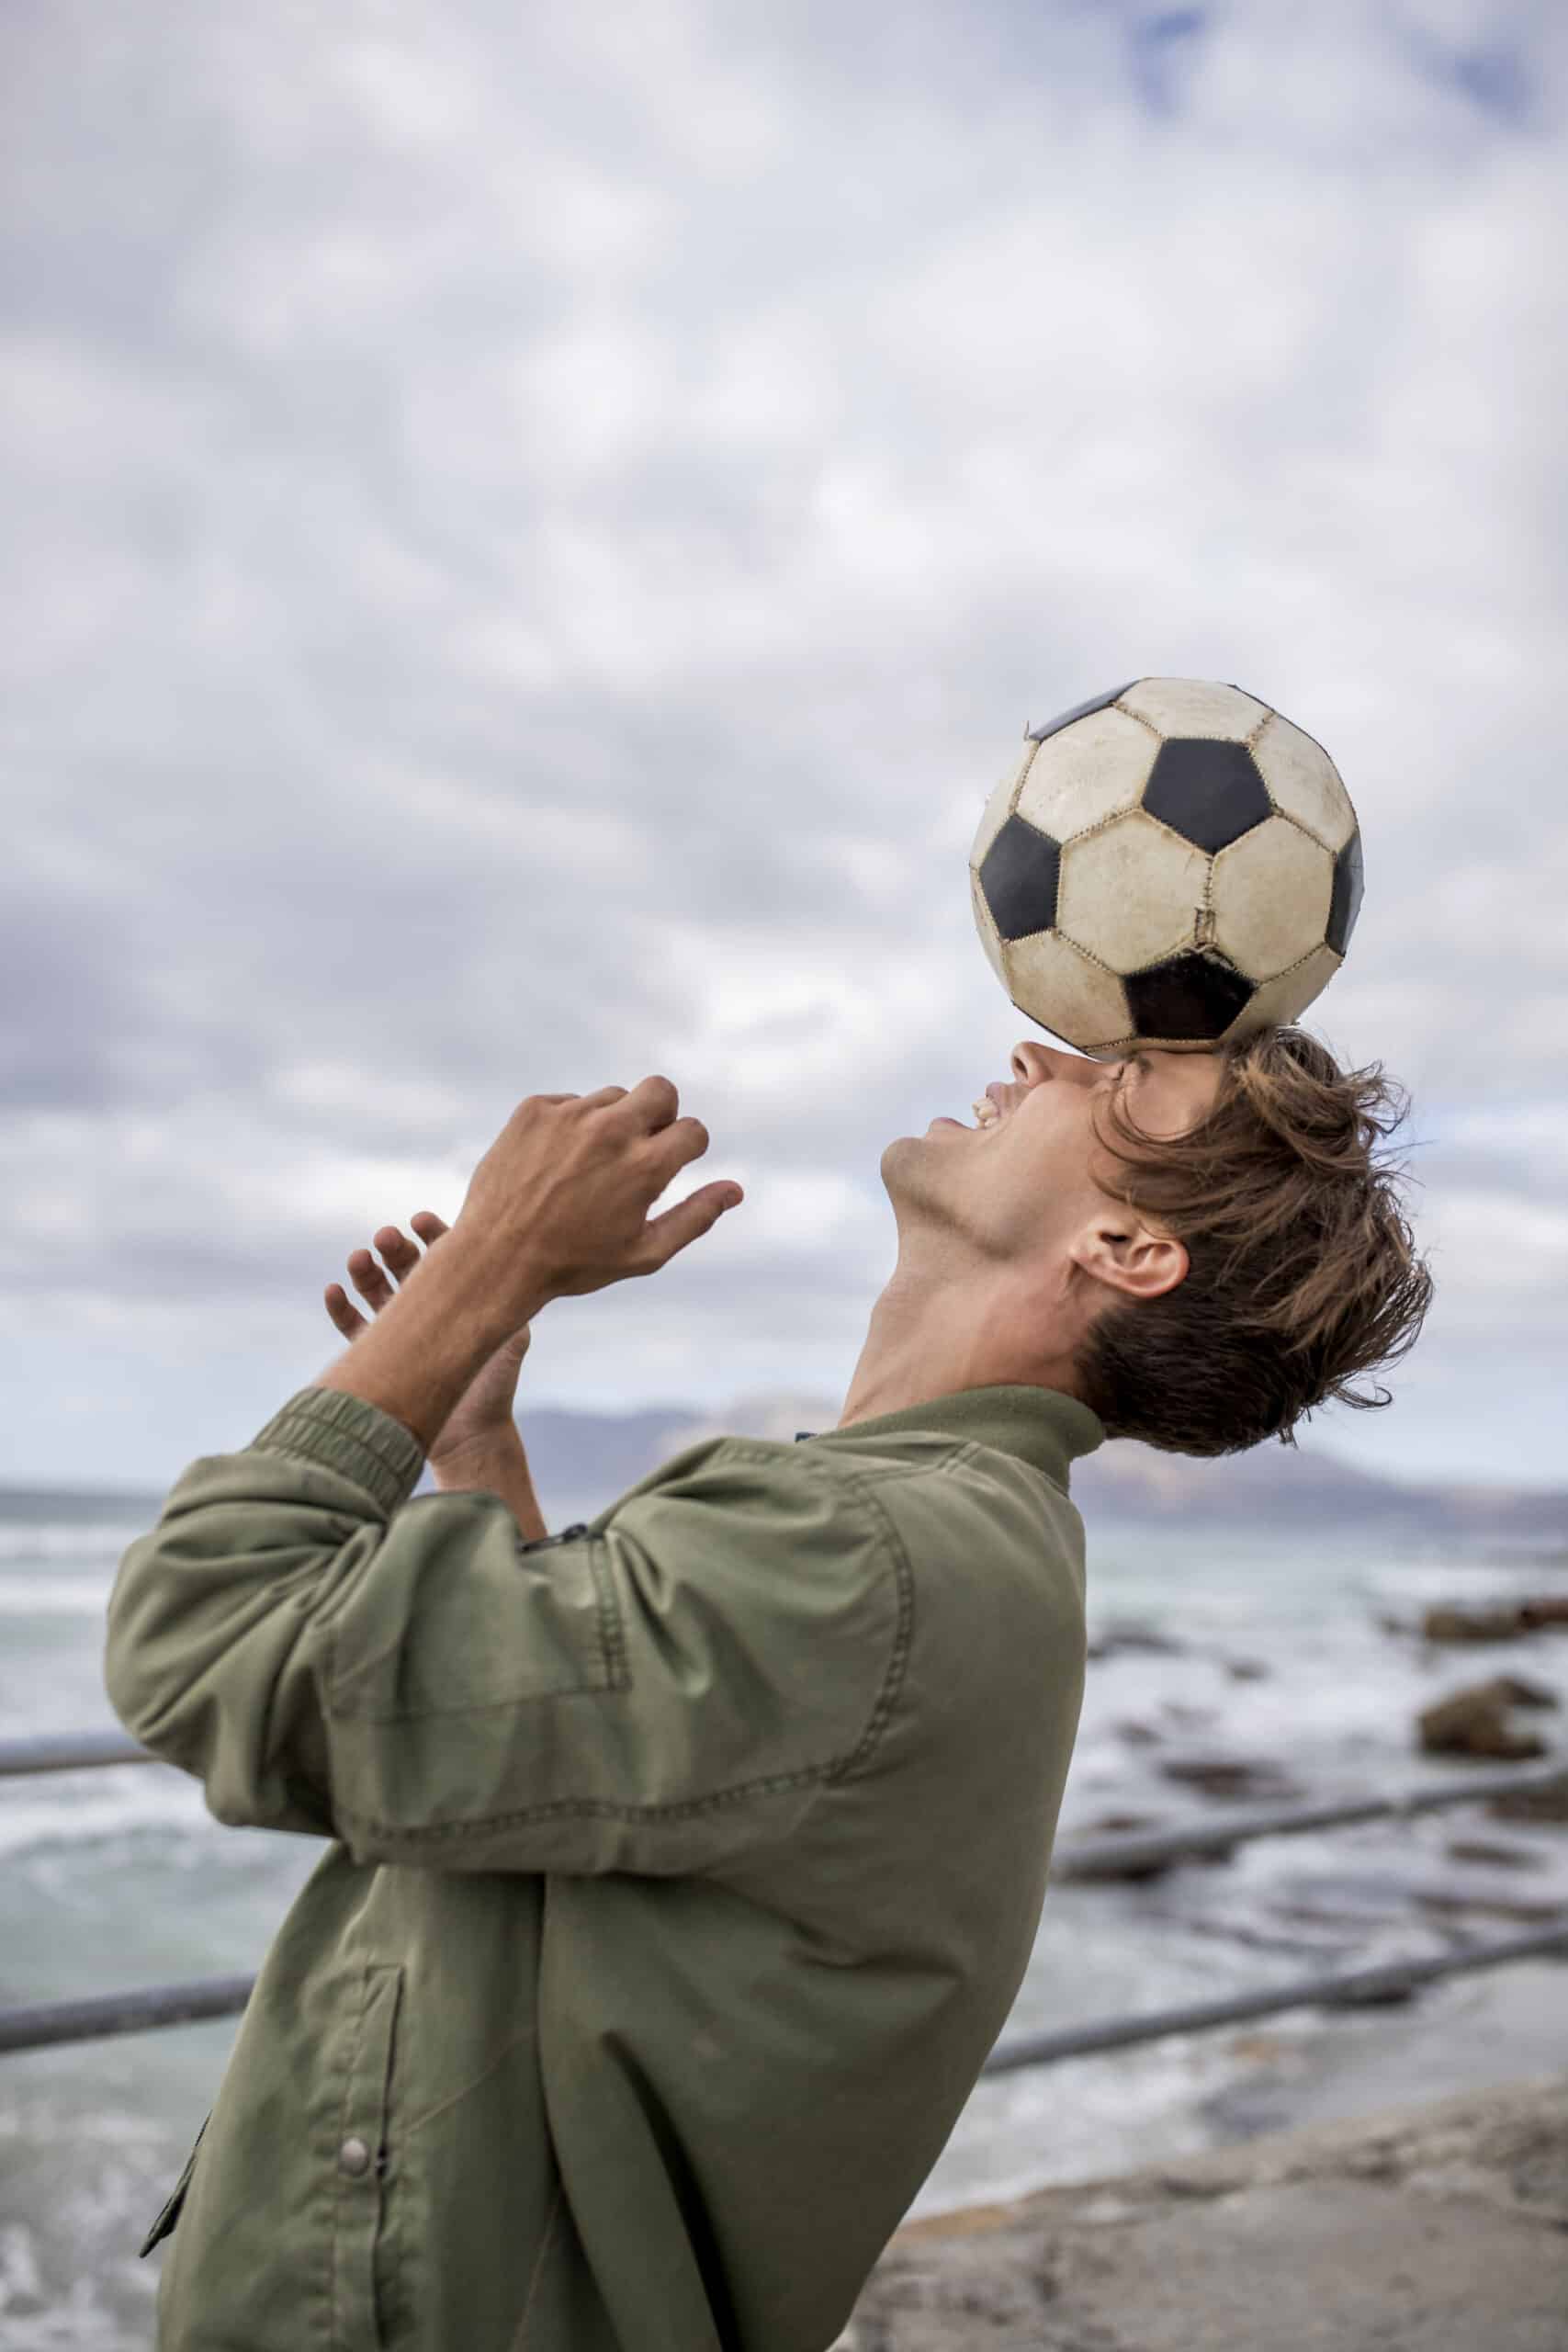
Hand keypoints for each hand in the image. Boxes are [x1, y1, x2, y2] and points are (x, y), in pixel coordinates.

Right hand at [324, 1211, 530, 1462]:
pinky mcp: (379, 1355)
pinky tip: (334, 1290)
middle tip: (386, 1237)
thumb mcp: (510, 1342)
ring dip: (365, 1271)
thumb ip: (510, 1308)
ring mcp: (401, 1330)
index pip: (442, 1254)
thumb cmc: (494, 1389)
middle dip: (395, 1248)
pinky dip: (341, 1308)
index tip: (420, 1220)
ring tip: (358, 1258)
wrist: (470, 1437)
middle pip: (405, 1267)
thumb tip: (509, 1271)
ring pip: (375, 1290)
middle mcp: (429, 1308)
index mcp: (459, 1297)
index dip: (430, 1233)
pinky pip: (352, 1326)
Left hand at [453, 1078, 742, 1305]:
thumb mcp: (644, 1254)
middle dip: (661, 1113)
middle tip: (642, 1146)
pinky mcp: (534, 1109)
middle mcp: (611, 1131)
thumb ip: (696, 1218)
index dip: (687, 1149)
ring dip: (612, 1123)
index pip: (693, 1130)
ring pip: (613, 1097)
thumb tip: (735, 1189)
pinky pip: (570, 1103)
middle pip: (661, 1089)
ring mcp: (570, 1115)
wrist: (495, 1258)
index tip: (670, 1166)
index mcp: (645, 1167)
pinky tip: (554, 1164)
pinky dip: (570, 1126)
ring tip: (587, 1168)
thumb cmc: (575, 1263)